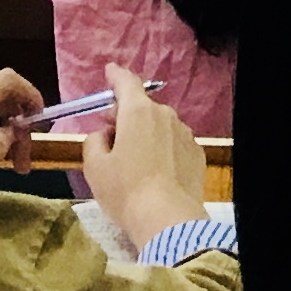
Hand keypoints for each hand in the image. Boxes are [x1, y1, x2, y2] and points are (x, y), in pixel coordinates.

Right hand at [77, 67, 209, 253]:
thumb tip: (103, 134)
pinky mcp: (197, 153)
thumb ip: (94, 142)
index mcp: (138, 112)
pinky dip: (162, 150)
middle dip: (125, 115)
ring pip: (159, 126)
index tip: (110, 71)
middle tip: (110, 135)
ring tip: (132, 162)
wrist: (167, 219)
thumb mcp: (95, 167)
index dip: (116, 76)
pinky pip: (173, 144)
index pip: (126, 82)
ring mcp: (185, 134)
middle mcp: (165, 115)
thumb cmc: (125, 190)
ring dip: (145, 134)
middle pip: (142, 107)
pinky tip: (154, 173)